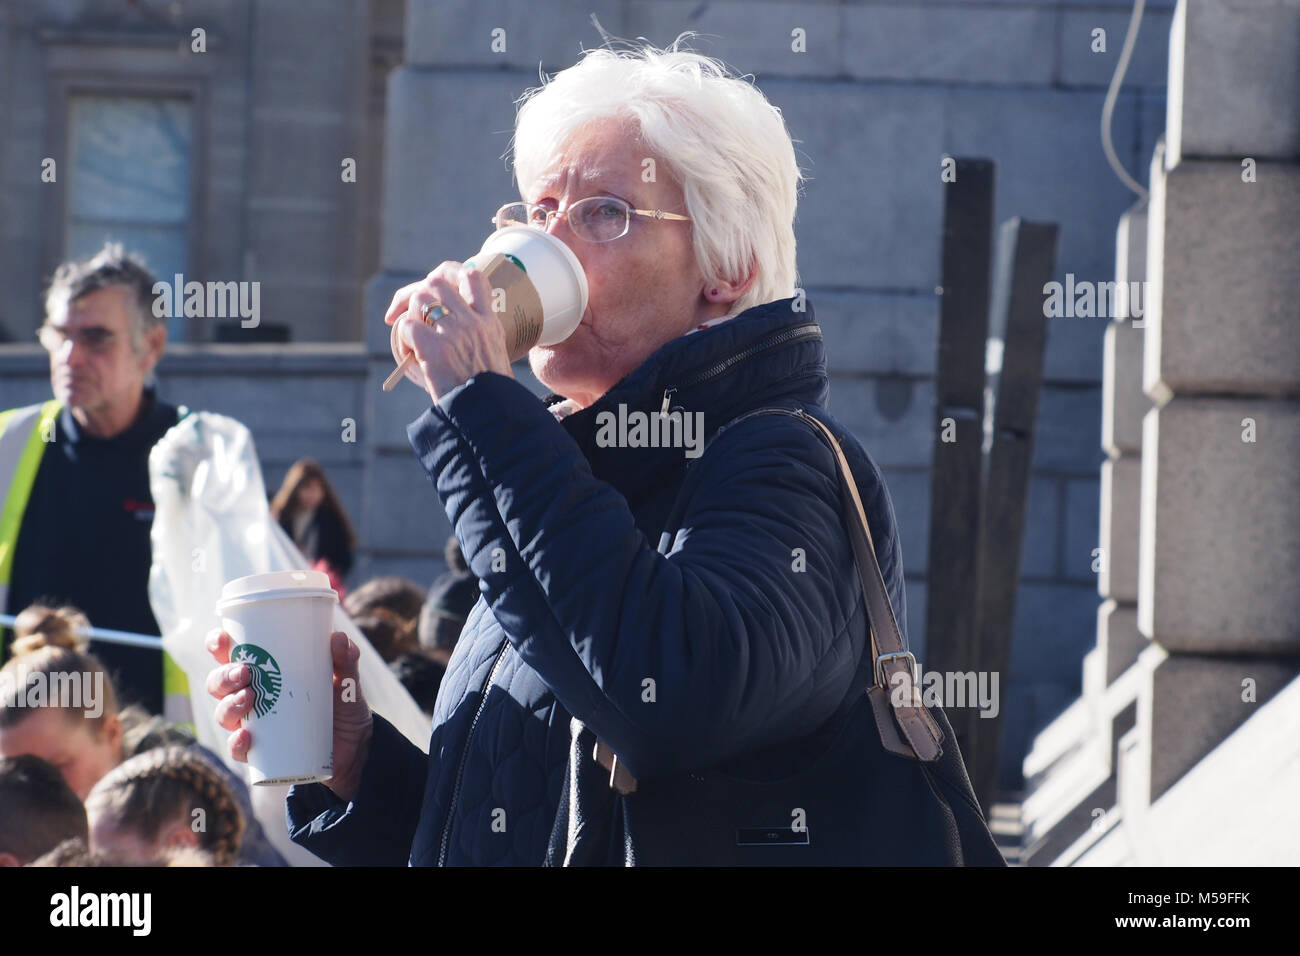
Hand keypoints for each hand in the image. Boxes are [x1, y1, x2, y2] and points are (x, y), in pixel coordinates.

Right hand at [205, 628, 373, 801]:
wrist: (356, 745)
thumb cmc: (342, 704)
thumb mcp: (346, 681)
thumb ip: (345, 660)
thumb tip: (338, 638)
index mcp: (264, 671)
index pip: (229, 654)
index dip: (218, 645)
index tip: (223, 640)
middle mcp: (250, 697)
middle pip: (218, 684)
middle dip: (223, 676)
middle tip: (244, 673)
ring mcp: (253, 725)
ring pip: (223, 714)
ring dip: (229, 705)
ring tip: (248, 699)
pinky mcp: (261, 753)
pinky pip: (239, 750)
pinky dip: (237, 744)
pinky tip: (246, 737)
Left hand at [384, 261, 512, 402]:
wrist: (490, 415)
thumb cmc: (489, 393)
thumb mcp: (494, 355)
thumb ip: (480, 337)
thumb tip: (458, 334)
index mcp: (489, 321)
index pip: (472, 276)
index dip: (450, 275)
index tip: (438, 292)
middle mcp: (473, 321)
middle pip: (436, 282)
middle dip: (419, 296)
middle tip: (411, 316)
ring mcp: (454, 332)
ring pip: (419, 299)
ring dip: (410, 318)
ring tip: (413, 343)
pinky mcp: (435, 348)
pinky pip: (407, 327)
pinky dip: (403, 341)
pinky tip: (410, 357)